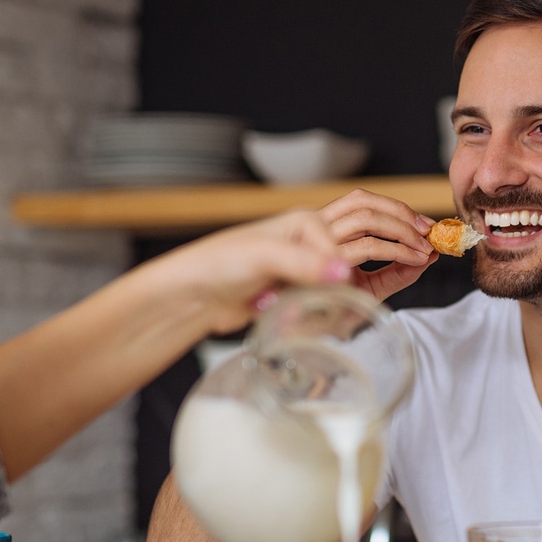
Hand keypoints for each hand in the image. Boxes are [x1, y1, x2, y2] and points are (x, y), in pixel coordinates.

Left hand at [149, 211, 350, 335]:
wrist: (193, 296)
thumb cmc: (217, 264)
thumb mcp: (263, 256)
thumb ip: (304, 263)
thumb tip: (342, 272)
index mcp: (307, 224)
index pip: (347, 253)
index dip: (339, 277)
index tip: (323, 294)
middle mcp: (308, 246)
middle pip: (344, 272)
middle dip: (328, 293)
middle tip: (303, 301)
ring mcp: (302, 272)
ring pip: (333, 295)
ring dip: (313, 307)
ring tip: (284, 304)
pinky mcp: (295, 296)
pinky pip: (317, 311)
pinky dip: (305, 317)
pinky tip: (282, 314)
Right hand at [321, 189, 440, 301]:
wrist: (310, 338)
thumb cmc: (335, 312)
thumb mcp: (371, 288)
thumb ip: (396, 272)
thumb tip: (430, 255)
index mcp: (324, 232)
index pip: (359, 202)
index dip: (396, 209)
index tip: (424, 225)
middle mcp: (318, 231)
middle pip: (362, 201)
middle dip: (403, 213)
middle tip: (430, 231)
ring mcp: (320, 243)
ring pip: (366, 217)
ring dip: (403, 230)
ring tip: (424, 248)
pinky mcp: (327, 262)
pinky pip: (368, 246)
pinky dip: (398, 250)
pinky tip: (414, 260)